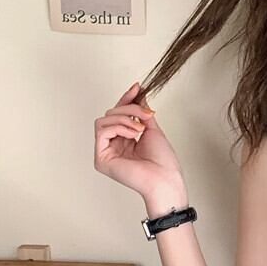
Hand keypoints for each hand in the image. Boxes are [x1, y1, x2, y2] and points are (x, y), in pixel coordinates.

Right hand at [94, 81, 186, 201]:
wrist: (165, 178)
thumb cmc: (163, 160)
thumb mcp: (152, 129)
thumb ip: (142, 113)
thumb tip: (138, 94)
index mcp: (125, 140)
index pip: (118, 114)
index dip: (126, 99)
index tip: (137, 87)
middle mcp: (113, 145)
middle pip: (110, 114)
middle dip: (128, 108)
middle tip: (146, 114)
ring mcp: (106, 152)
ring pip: (104, 120)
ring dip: (124, 118)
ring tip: (140, 128)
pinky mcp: (101, 159)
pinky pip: (102, 131)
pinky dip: (119, 127)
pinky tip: (133, 134)